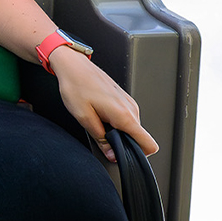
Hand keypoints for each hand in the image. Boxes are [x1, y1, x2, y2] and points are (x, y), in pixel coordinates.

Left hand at [49, 46, 158, 162]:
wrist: (72, 64)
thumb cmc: (76, 85)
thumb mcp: (84, 117)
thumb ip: (100, 139)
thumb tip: (112, 155)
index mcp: (125, 115)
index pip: (149, 144)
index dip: (138, 156)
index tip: (122, 156)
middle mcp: (131, 108)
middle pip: (138, 138)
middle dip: (121, 142)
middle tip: (99, 133)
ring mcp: (128, 102)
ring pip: (130, 127)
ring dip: (116, 130)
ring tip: (96, 119)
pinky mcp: (123, 98)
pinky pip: (125, 117)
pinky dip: (114, 121)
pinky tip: (97, 112)